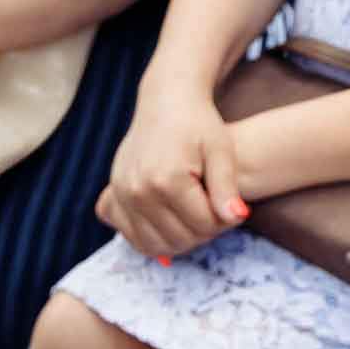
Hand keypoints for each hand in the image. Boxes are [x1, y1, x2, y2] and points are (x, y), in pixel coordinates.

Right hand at [95, 85, 248, 260]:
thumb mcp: (221, 150)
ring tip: (198, 215)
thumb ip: (226, 187)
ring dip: (182, 239)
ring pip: (156, 245)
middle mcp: (138, 191)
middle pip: (180, 239)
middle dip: (205, 232)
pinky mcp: (113, 198)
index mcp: (167, 179)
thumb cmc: (199, 124)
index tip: (233, 206)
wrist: (165, 103)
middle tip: (216, 211)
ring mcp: (122, 197)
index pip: (204, 225)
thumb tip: (236, 218)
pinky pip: (134, 238)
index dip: (225, 221)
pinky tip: (174, 222)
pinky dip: (155, 238)